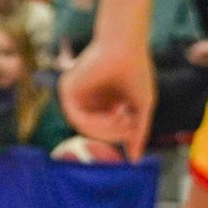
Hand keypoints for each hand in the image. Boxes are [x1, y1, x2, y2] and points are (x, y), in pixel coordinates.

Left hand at [58, 40, 155, 160]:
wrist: (125, 46)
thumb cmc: (136, 71)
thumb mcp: (141, 107)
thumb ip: (137, 133)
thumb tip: (134, 161)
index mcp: (101, 102)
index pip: (105, 129)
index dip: (119, 133)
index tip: (133, 125)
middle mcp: (86, 100)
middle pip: (95, 130)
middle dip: (114, 133)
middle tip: (128, 125)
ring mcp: (75, 95)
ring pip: (85, 127)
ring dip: (106, 129)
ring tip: (122, 119)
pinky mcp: (66, 89)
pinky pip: (76, 117)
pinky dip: (94, 123)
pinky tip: (110, 117)